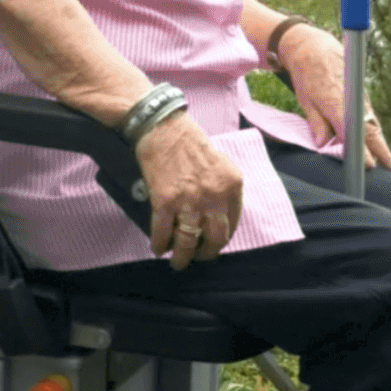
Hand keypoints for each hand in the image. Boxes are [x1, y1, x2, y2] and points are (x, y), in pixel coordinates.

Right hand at [135, 112, 242, 269]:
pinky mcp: (164, 202)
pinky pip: (163, 232)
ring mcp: (189, 200)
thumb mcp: (221, 163)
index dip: (221, 239)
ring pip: (189, 241)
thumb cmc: (189, 142)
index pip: (232, 225)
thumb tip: (217, 217)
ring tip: (178, 262)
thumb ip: (223, 189)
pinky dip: (160, 244)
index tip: (212, 244)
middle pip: (215, 239)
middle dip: (206, 254)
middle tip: (198, 257)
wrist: (162, 127)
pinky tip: (158, 248)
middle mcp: (214, 195)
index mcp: (232, 185)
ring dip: (182, 257)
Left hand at [276, 25, 390, 170]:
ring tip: (387, 161)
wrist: (314, 47)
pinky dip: (373, 130)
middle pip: (370, 129)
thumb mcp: (306, 101)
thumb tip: (323, 146)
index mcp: (337, 102)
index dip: (362, 150)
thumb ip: (317, 124)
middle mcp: (354, 100)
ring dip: (379, 142)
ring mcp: (360, 97)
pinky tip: (376, 143)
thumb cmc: (307, 75)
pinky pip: (369, 116)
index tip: (370, 165)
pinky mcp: (361, 96)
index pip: (353, 132)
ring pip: (372, 123)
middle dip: (381, 150)